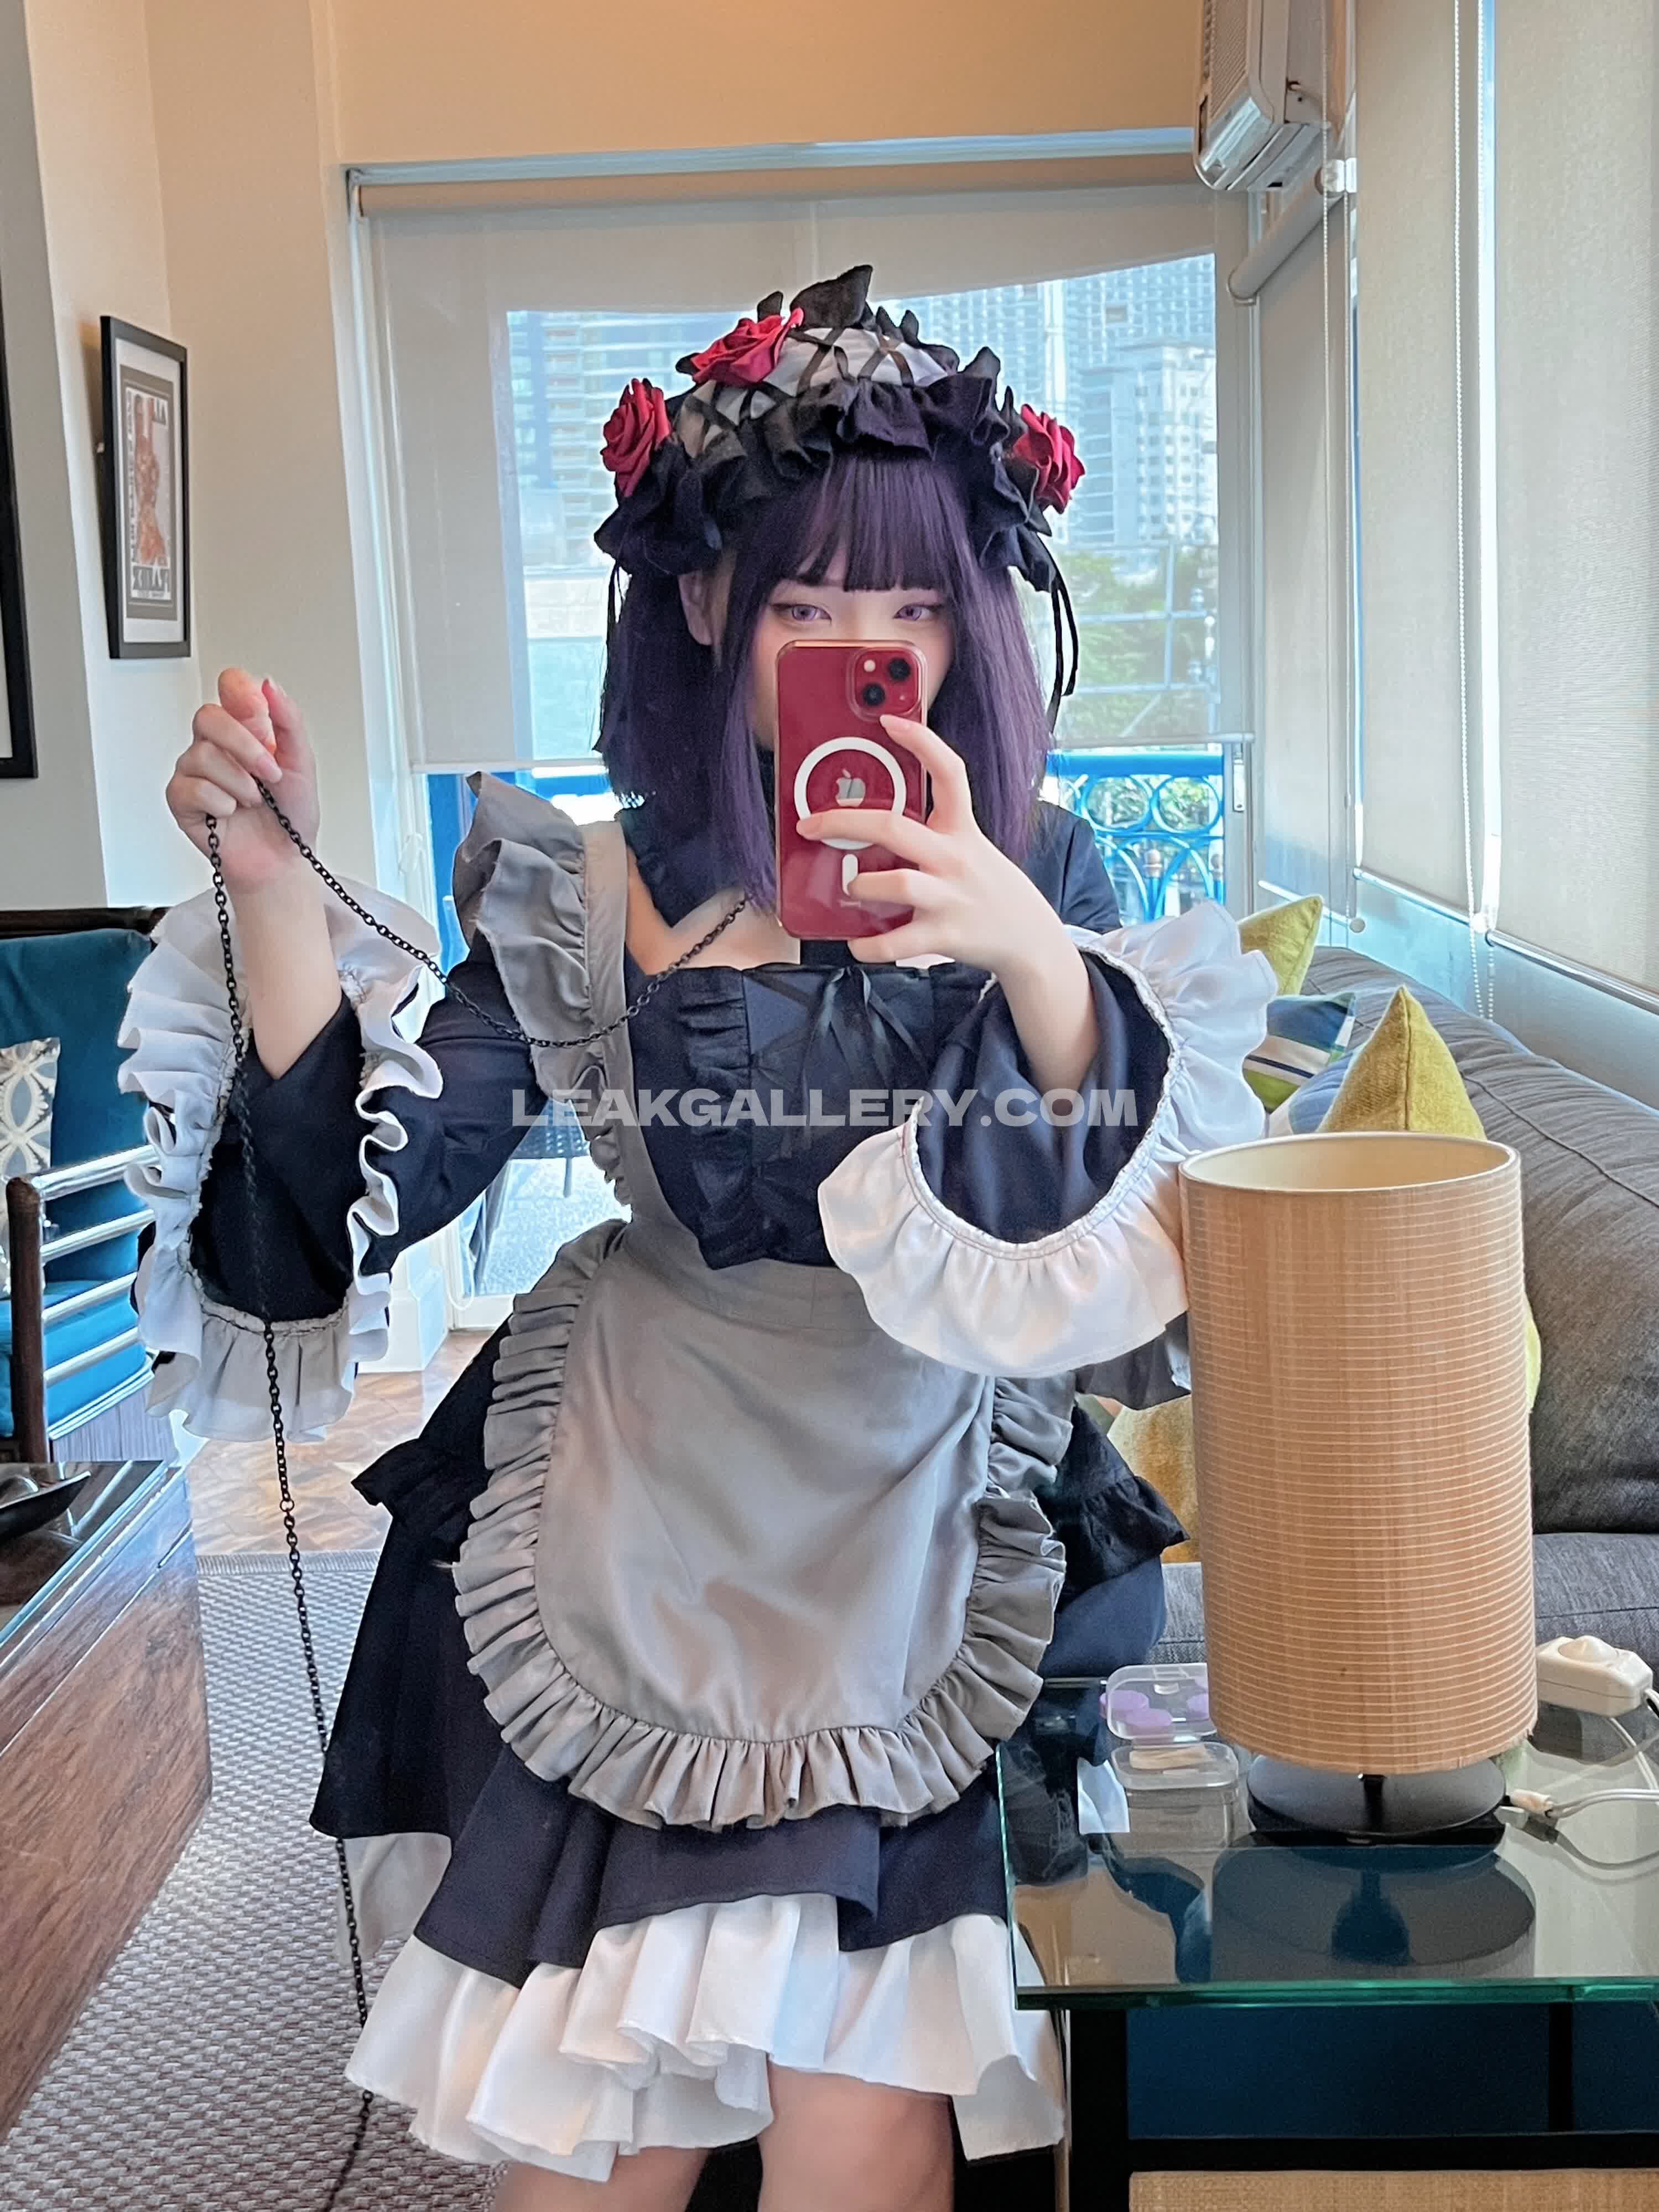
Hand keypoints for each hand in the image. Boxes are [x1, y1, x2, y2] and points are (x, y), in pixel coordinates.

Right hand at [167, 668, 319, 896]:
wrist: (283, 860)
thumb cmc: (290, 817)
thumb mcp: (302, 763)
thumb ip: (288, 721)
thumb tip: (268, 684)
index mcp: (244, 730)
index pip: (229, 688)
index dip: (239, 691)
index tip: (260, 710)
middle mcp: (215, 746)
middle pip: (208, 716)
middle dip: (244, 746)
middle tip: (270, 774)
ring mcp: (194, 772)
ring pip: (202, 755)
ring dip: (240, 783)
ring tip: (255, 801)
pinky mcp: (181, 800)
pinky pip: (193, 788)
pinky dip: (222, 804)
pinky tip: (231, 814)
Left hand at [797, 715, 1067, 982]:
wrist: (1030, 940)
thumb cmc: (991, 890)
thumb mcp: (972, 848)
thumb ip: (934, 833)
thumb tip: (874, 823)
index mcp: (962, 831)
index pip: (949, 773)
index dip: (921, 742)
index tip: (889, 722)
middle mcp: (955, 859)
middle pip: (894, 828)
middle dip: (843, 821)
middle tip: (811, 824)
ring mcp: (949, 898)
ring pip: (896, 882)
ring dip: (860, 884)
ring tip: (852, 888)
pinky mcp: (944, 935)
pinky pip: (895, 941)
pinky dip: (868, 945)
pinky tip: (857, 941)